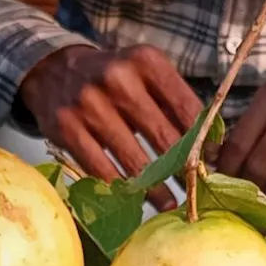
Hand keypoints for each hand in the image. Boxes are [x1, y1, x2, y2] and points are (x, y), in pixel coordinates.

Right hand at [19, 44, 204, 210]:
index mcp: (146, 62)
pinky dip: (122, 187)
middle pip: (164, 136)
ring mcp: (89, 103)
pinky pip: (102, 168)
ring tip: (171, 203)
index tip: (211, 161)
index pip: (187, 108)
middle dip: (183, 168)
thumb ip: (176, 104)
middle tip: (194, 188)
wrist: (53, 70)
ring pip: (136, 160)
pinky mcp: (67, 127)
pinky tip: (136, 199)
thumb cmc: (115, 78)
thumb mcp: (147, 75)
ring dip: (157, 188)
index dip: (204, 140)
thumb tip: (211, 149)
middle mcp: (118, 78)